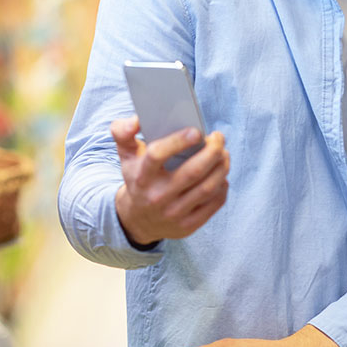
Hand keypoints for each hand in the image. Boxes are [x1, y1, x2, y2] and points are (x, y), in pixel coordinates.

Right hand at [112, 117, 229, 245]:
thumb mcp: (126, 155)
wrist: (137, 219)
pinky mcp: (188, 226)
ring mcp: (173, 214)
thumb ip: (123, 132)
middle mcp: (157, 196)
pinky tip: (221, 175)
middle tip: (219, 138)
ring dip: (222, 167)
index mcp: (141, 176)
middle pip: (193, 172)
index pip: (158, 155)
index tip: (197, 131)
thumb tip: (136, 121)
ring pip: (207, 188)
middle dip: (212, 152)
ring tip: (224, 153)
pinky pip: (214, 203)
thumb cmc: (138, 178)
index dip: (179, 140)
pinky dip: (222, 186)